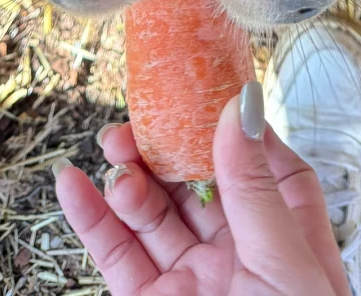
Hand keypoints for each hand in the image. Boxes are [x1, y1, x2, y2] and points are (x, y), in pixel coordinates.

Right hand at [55, 81, 349, 295]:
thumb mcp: (288, 269)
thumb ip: (257, 190)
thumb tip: (241, 106)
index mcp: (288, 237)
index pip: (259, 162)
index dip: (227, 124)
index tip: (196, 85)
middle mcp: (239, 255)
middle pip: (196, 181)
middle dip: (164, 145)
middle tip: (134, 122)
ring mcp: (191, 283)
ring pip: (151, 214)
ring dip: (127, 178)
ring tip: (110, 154)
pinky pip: (117, 257)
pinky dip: (91, 220)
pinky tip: (72, 186)